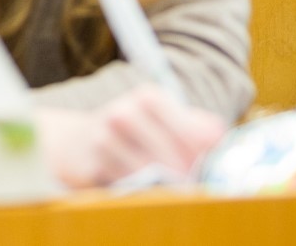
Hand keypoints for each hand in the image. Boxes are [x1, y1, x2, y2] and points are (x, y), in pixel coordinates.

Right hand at [35, 85, 225, 188]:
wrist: (75, 143)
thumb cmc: (133, 132)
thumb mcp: (164, 119)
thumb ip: (198, 128)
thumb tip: (220, 142)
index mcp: (149, 97)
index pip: (195, 134)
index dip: (207, 159)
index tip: (210, 174)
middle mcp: (124, 113)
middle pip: (173, 159)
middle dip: (188, 180)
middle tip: (196, 194)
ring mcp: (104, 140)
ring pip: (150, 177)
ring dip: (166, 191)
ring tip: (174, 197)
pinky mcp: (90, 167)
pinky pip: (126, 189)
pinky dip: (140, 196)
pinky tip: (146, 196)